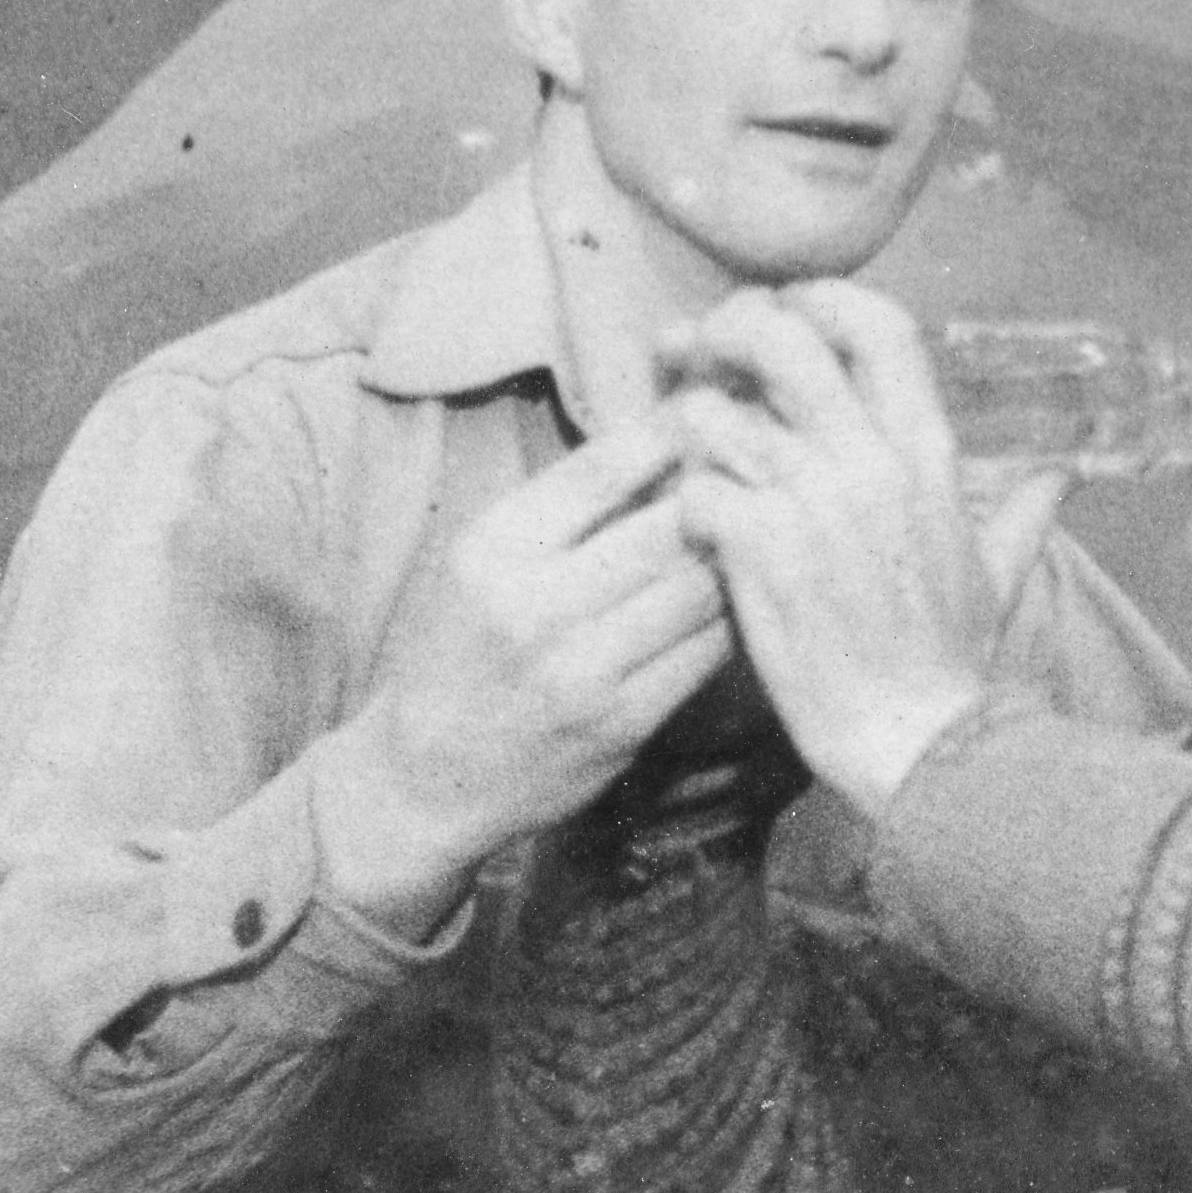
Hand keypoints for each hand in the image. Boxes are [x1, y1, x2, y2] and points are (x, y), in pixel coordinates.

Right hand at [353, 415, 733, 871]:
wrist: (430, 777)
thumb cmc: (466, 651)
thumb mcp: (485, 561)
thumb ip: (563, 507)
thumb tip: (666, 437)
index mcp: (495, 549)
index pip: (601, 469)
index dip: (668, 436)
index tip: (706, 415)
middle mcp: (535, 606)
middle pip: (668, 529)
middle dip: (719, 495)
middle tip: (758, 474)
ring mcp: (582, 671)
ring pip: (701, 590)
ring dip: (736, 559)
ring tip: (761, 533)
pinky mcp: (622, 723)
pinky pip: (706, 654)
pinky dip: (732, 620)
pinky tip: (742, 601)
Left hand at [661, 282, 1066, 816]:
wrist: (917, 740)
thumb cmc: (951, 662)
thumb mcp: (1002, 573)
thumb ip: (1024, 511)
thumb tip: (1063, 473)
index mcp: (926, 451)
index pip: (876, 322)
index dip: (818, 299)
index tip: (785, 313)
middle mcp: (867, 459)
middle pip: (778, 336)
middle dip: (727, 331)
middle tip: (699, 357)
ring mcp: (808, 500)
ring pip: (715, 411)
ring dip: (690, 428)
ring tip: (690, 458)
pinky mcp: (757, 548)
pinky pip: (693, 486)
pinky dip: (683, 503)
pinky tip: (696, 531)